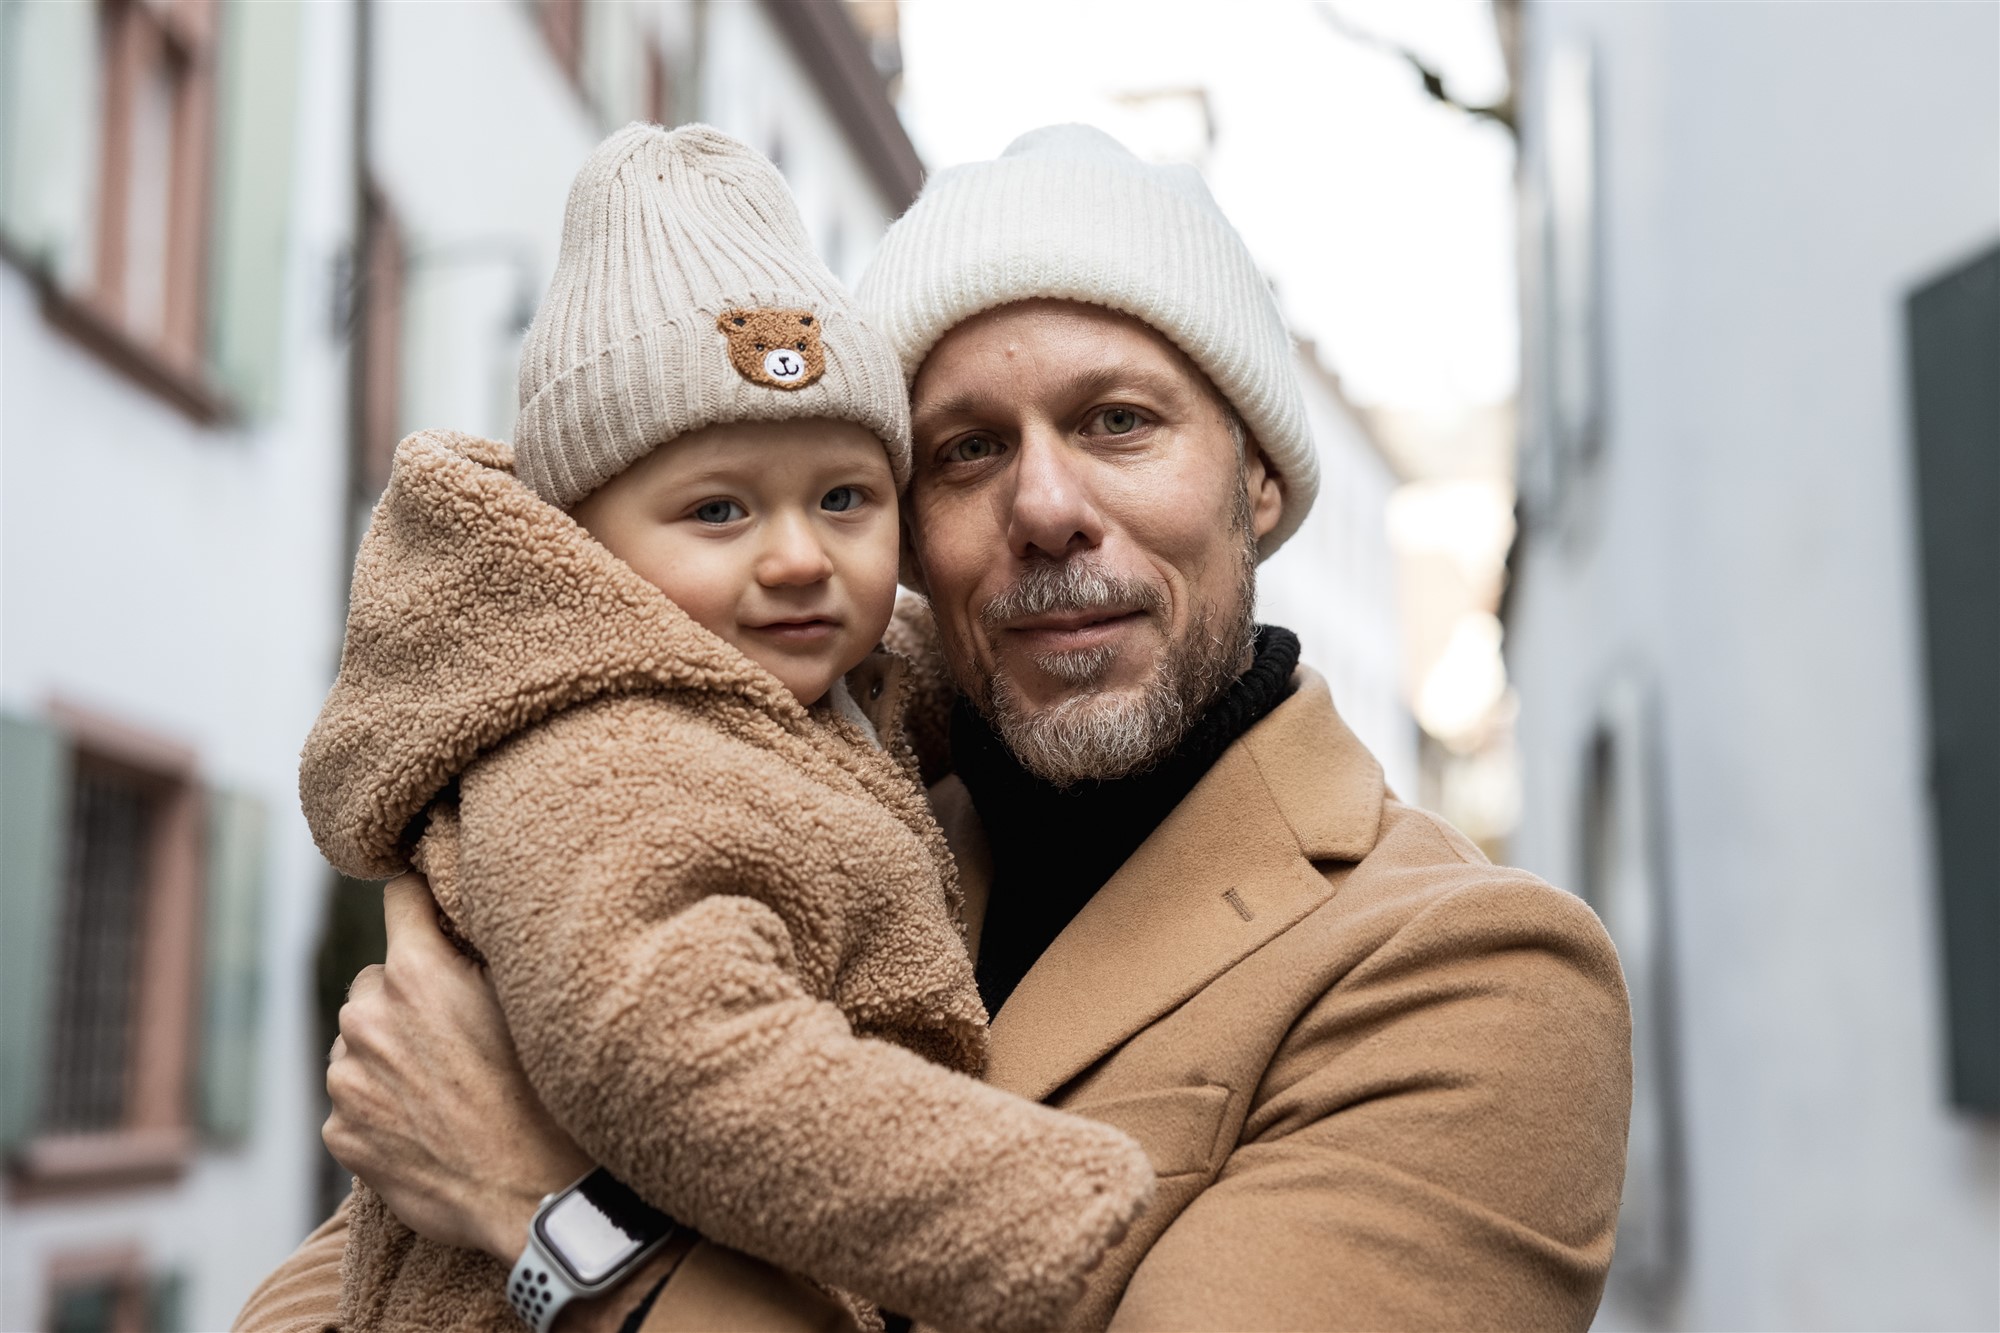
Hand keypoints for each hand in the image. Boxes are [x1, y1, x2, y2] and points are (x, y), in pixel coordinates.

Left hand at [324, 873, 593, 1261]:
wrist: (534, 1194)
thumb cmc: (546, 1093)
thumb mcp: (527, 1002)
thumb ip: (483, 952)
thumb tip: (465, 917)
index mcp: (416, 972)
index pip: (398, 897)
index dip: (418, 897)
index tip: (427, 903)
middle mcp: (368, 1018)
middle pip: (375, 979)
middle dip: (405, 994)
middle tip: (454, 1028)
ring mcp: (348, 1080)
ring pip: (359, 1043)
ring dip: (387, 1052)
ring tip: (444, 1084)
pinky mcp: (340, 1133)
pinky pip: (353, 1101)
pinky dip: (380, 1105)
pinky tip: (427, 1123)